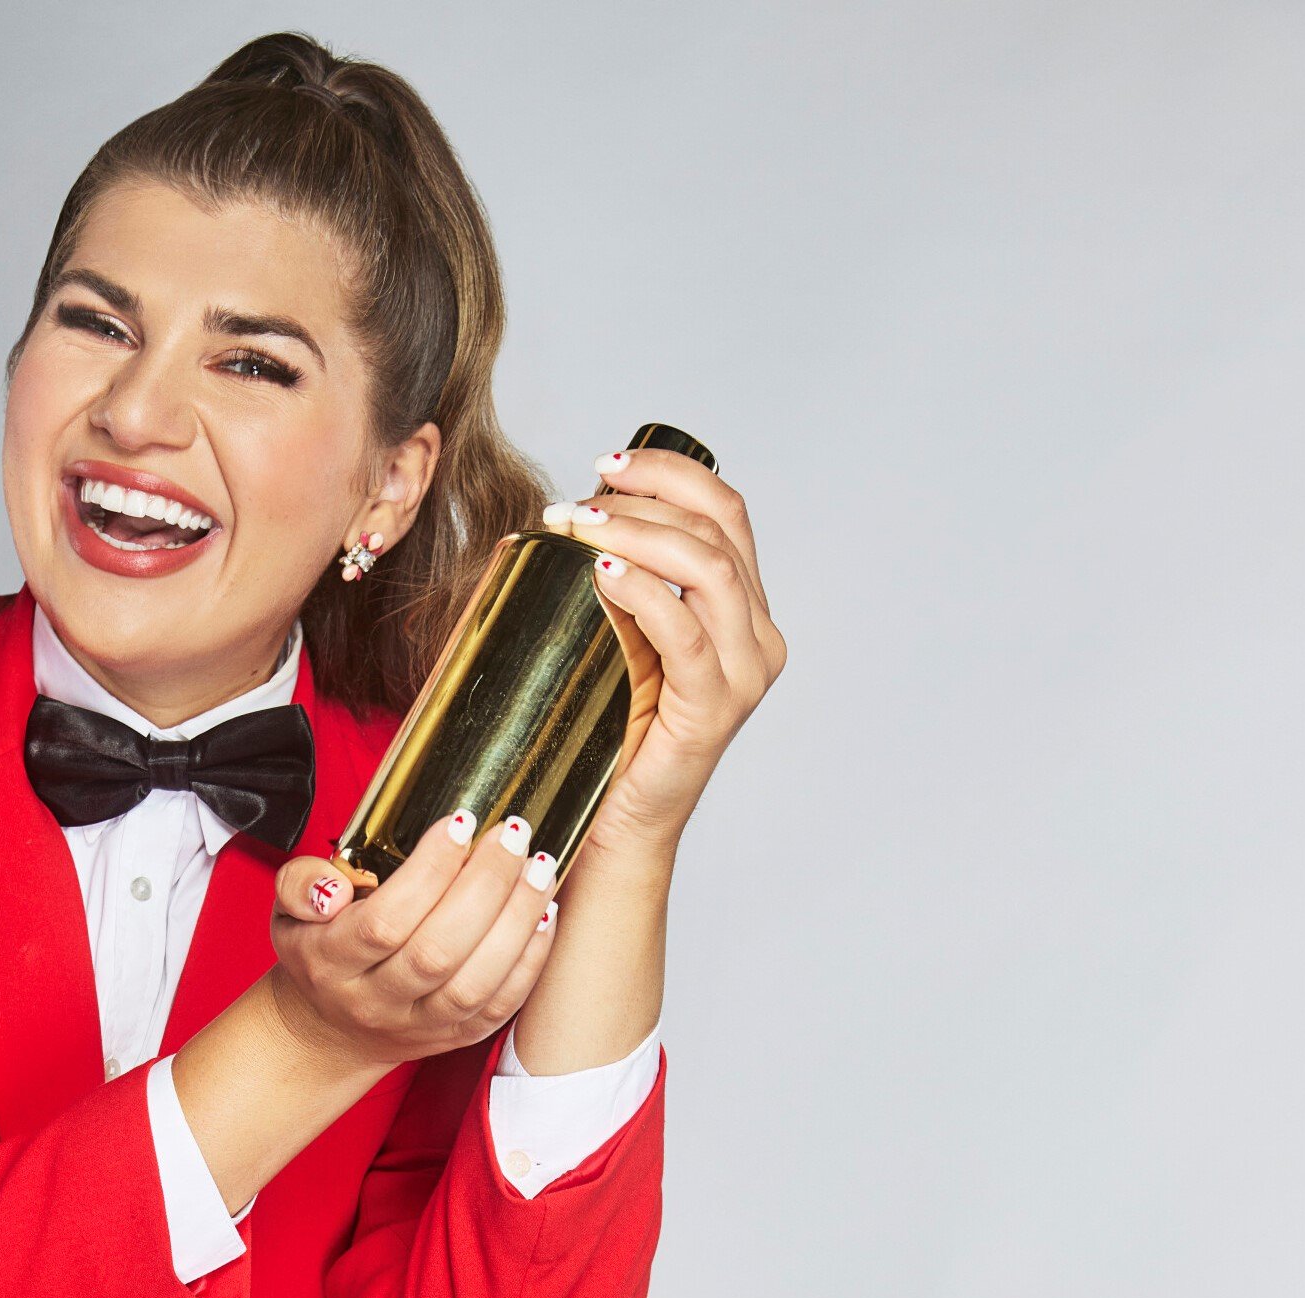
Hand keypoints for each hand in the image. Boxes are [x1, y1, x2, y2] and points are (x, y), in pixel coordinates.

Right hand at [268, 810, 560, 1068]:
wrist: (329, 1030)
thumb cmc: (319, 952)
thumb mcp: (288, 911)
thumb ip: (301, 884)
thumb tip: (334, 885)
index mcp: (331, 962)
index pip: (385, 920)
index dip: (429, 871)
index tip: (461, 823)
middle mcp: (375, 1001)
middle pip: (437, 952)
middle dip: (485, 886)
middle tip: (513, 834)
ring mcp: (419, 1025)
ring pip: (475, 983)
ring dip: (517, 920)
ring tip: (539, 867)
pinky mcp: (455, 1037)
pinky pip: (501, 1006)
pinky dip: (531, 959)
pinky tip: (546, 913)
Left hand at [545, 447, 786, 853]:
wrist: (610, 827)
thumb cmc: (605, 734)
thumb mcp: (614, 639)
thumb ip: (607, 582)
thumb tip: (547, 523)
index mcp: (743, 610)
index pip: (725, 511)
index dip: (670, 473)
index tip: (607, 463)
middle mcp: (757, 636)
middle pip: (717, 529)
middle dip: (642, 500)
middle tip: (573, 506)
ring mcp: (743, 674)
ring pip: (709, 568)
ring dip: (638, 533)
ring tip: (578, 527)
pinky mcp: (713, 710)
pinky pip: (687, 635)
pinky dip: (645, 591)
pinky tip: (603, 572)